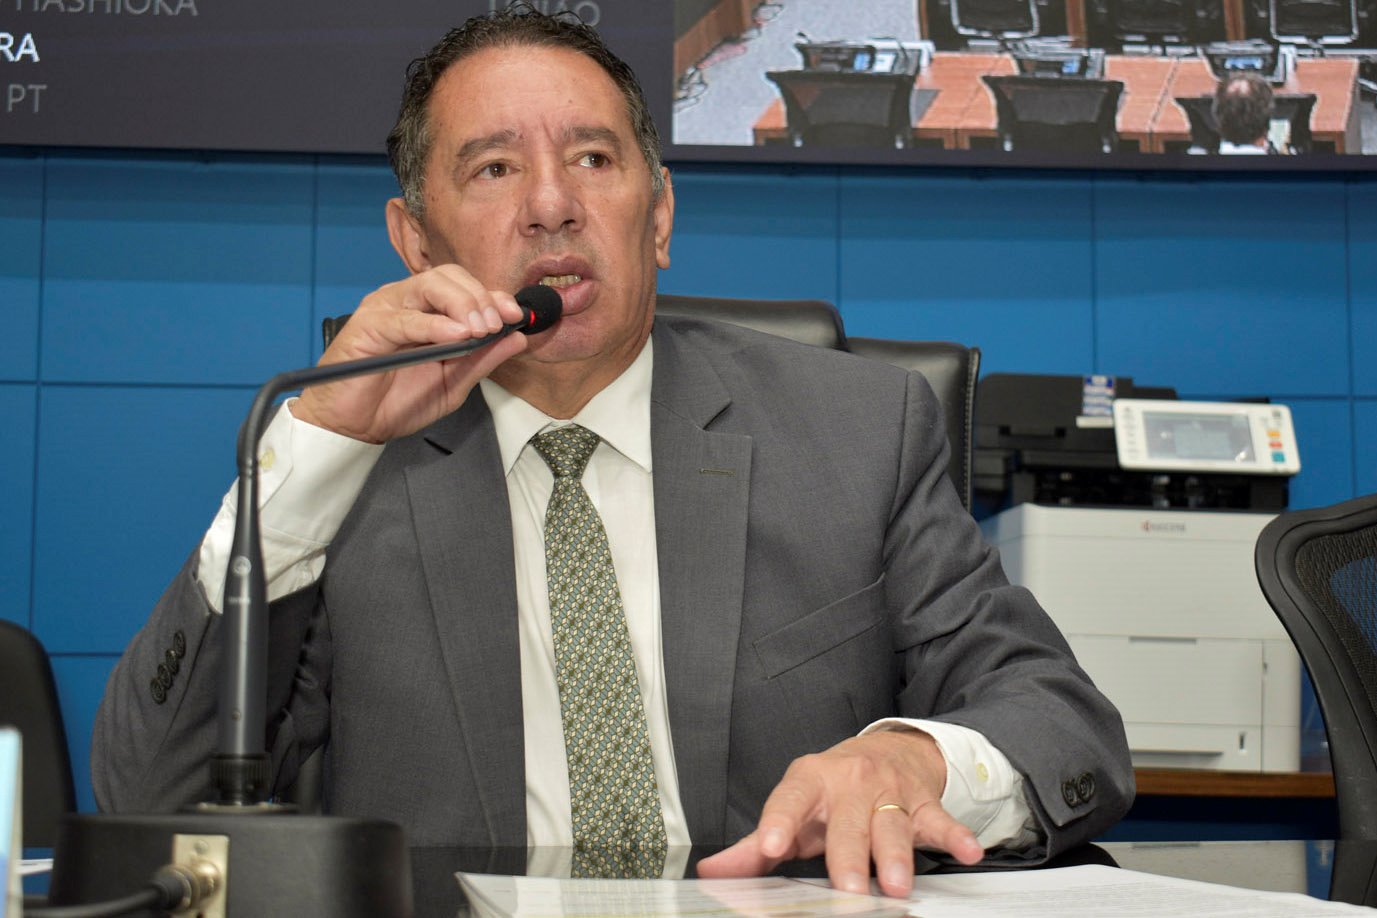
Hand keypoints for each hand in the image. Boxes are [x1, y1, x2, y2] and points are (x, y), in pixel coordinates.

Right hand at [294, 265, 529, 442]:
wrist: (355, 427)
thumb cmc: (395, 402)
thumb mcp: (452, 383)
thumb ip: (483, 359)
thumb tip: (518, 337)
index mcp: (426, 311)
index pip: (464, 286)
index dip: (493, 296)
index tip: (516, 315)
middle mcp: (405, 302)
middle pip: (448, 276)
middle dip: (480, 298)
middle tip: (495, 326)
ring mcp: (385, 309)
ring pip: (428, 286)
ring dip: (462, 305)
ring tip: (478, 330)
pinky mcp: (367, 326)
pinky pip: (405, 319)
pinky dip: (434, 325)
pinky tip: (456, 336)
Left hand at [696, 731, 982, 897]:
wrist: (886, 750)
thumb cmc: (831, 791)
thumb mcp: (792, 809)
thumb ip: (754, 846)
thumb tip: (712, 874)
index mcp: (810, 781)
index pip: (791, 798)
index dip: (780, 820)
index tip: (771, 844)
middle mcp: (851, 783)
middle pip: (848, 823)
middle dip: (848, 857)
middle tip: (847, 888)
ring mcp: (890, 793)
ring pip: (893, 825)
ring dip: (896, 856)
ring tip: (895, 885)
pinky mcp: (925, 804)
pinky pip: (941, 820)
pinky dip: (957, 835)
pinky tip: (967, 850)